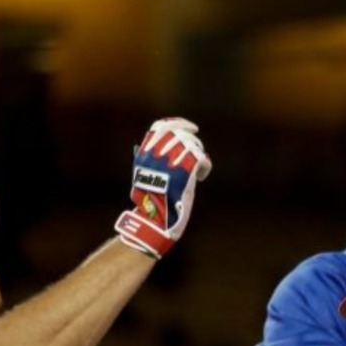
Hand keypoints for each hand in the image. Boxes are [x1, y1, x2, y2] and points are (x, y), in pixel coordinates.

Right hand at [114, 118, 211, 258]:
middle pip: (180, 134)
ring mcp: (171, 162)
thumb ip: (145, 161)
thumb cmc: (149, 202)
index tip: (190, 127)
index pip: (160, 127)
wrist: (157, 221)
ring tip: (198, 169)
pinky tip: (201, 177)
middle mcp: (157, 154)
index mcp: (144, 154)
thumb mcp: (142, 178)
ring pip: (193, 145)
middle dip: (192, 141)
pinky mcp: (186, 172)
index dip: (177, 124)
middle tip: (198, 152)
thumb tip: (140, 147)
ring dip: (199, 154)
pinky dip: (205, 167)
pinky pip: (202, 159)